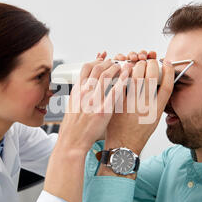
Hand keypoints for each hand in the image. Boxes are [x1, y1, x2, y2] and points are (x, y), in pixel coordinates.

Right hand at [44, 56, 130, 201]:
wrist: (72, 142)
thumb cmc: (73, 127)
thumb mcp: (72, 105)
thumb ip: (79, 93)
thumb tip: (84, 85)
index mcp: (77, 90)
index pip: (86, 67)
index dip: (97, 60)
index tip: (104, 59)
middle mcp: (84, 92)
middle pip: (98, 68)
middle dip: (109, 62)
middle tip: (117, 61)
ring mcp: (94, 100)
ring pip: (107, 76)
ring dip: (117, 68)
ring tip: (125, 65)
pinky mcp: (103, 110)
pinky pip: (115, 91)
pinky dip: (123, 81)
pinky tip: (129, 76)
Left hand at [104, 51, 174, 155]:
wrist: (123, 145)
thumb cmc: (138, 132)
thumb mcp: (154, 118)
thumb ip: (158, 101)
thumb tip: (160, 84)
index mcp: (157, 109)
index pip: (167, 84)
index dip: (168, 70)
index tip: (166, 63)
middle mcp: (146, 105)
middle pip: (151, 76)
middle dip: (150, 63)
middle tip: (147, 61)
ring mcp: (131, 104)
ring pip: (136, 76)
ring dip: (136, 65)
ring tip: (135, 63)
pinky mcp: (118, 103)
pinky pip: (121, 83)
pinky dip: (122, 73)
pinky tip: (123, 70)